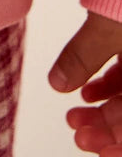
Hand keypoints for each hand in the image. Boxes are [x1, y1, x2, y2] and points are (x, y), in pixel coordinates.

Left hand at [48, 10, 121, 153]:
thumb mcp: (107, 29)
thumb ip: (83, 57)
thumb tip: (58, 84)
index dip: (119, 141)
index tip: (94, 147)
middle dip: (108, 129)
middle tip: (77, 134)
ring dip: (105, 110)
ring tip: (73, 115)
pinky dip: (108, 87)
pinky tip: (84, 92)